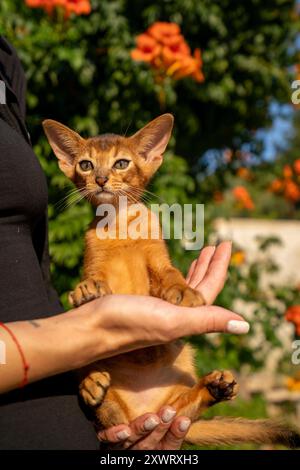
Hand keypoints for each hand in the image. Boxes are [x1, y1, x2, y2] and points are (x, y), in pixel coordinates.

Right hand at [78, 240, 247, 362]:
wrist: (90, 328)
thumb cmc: (129, 323)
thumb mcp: (172, 320)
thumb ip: (206, 320)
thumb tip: (246, 326)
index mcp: (186, 318)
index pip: (210, 289)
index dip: (220, 267)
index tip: (225, 242)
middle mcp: (175, 316)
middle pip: (200, 288)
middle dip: (210, 266)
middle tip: (217, 245)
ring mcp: (158, 311)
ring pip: (183, 287)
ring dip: (194, 269)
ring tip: (201, 253)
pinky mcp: (142, 306)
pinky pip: (165, 287)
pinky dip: (173, 275)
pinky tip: (170, 270)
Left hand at [98, 406, 190, 449]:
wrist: (117, 431)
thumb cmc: (147, 429)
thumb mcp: (162, 424)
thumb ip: (173, 418)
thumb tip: (188, 403)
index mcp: (155, 448)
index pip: (168, 444)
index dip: (176, 433)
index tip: (184, 419)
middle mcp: (139, 449)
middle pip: (150, 443)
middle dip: (161, 427)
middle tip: (169, 411)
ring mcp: (123, 446)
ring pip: (132, 440)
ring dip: (143, 428)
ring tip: (152, 418)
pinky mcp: (107, 440)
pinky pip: (108, 440)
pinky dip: (115, 435)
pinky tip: (124, 430)